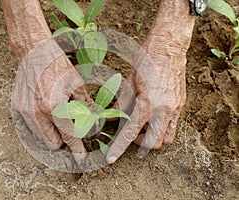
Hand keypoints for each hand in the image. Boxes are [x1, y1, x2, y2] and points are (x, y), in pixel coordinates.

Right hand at [1, 0, 90, 162]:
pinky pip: (31, 126)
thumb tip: (93, 122)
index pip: (68, 136)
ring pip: (40, 137)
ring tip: (56, 115)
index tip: (80, 158)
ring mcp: (24, 111)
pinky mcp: (18, 107)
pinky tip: (45, 109)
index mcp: (54, 107)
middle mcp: (37, 113)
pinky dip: (40, 124)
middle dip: (62, 140)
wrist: (33, 52)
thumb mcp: (77, 84)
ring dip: (51, 133)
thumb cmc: (56, 65)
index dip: (76, 149)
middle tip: (69, 127)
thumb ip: (85, 106)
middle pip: (52, 143)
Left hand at [106, 0, 195, 162]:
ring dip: (153, 138)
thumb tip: (113, 117)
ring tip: (143, 126)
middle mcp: (164, 110)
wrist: (168, 46)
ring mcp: (175, 108)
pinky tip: (154, 117)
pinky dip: (163, 129)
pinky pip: (174, 126)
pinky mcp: (181, 104)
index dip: (119, 149)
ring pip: (166, 139)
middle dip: (139, 143)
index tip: (110, 159)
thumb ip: (121, 103)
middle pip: (153, 144)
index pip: (130, 134)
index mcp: (147, 105)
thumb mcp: (128, 81)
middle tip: (131, 132)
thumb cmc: (146, 60)